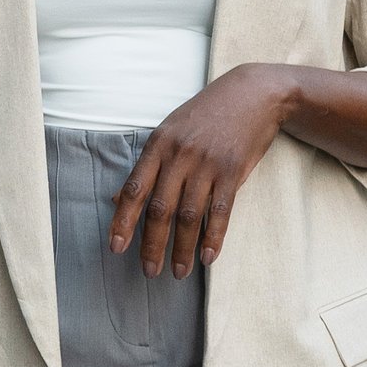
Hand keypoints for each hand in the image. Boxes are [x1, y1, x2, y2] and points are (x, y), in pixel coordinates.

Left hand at [110, 66, 299, 276]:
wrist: (252, 94)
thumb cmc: (205, 115)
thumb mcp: (169, 132)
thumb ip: (146, 166)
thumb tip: (114, 198)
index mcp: (158, 145)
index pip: (134, 190)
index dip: (122, 221)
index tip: (116, 248)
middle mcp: (180, 155)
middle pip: (161, 209)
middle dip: (152, 245)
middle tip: (149, 272)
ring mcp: (207, 164)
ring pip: (190, 215)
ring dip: (183, 248)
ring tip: (178, 271)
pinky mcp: (233, 171)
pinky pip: (221, 211)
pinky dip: (214, 237)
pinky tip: (208, 258)